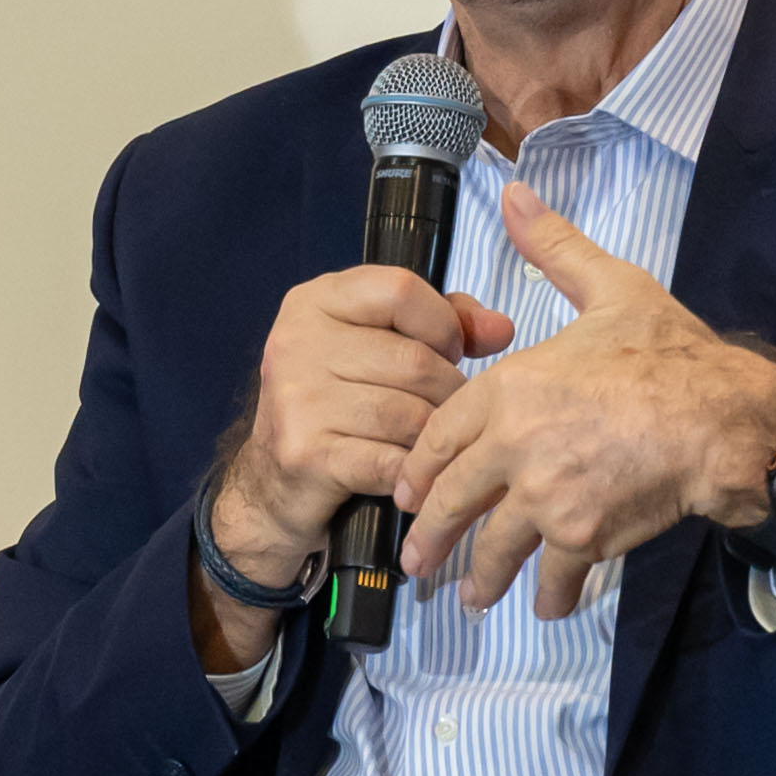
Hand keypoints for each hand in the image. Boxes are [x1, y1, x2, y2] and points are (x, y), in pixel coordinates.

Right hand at [199, 261, 518, 654]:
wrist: (274, 486)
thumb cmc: (339, 408)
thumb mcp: (378, 346)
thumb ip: (442, 324)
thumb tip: (501, 329)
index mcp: (315, 302)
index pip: (401, 290)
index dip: (443, 325)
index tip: (447, 351)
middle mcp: (297, 342)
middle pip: (416, 361)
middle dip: (446, 393)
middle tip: (440, 412)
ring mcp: (298, 398)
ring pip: (411, 415)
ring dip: (432, 438)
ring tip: (424, 444)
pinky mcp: (306, 454)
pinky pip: (393, 461)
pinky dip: (411, 473)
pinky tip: (407, 475)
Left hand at [389, 186, 775, 617]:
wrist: (722, 418)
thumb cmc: (670, 352)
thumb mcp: (611, 288)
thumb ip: (555, 249)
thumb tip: (517, 196)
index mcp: (512, 387)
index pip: (442, 435)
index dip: (423, 468)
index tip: (413, 492)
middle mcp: (515, 445)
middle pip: (453, 500)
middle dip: (432, 538)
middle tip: (419, 563)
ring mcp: (546, 496)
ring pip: (494, 547)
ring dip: (481, 578)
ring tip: (475, 596)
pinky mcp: (583, 535)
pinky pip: (554, 574)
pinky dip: (549, 595)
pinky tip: (546, 605)